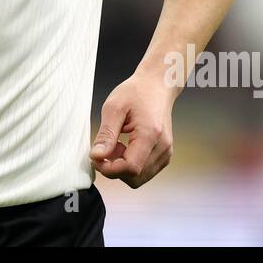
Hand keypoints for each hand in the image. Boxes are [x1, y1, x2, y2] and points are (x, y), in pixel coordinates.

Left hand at [89, 71, 177, 188]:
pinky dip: (131, 164)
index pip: (130, 168)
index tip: (95, 158)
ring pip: (139, 178)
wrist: (157, 85)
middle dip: (115, 168)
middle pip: (135, 177)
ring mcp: (166, 152)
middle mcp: (163, 147)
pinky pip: (145, 171)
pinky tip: (125, 146)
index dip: (108, 168)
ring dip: (122, 167)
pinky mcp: (165, 154)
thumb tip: (96, 156)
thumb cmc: (136, 92)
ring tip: (116, 144)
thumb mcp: (114, 108)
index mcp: (151, 135)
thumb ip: (106, 134)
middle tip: (106, 147)